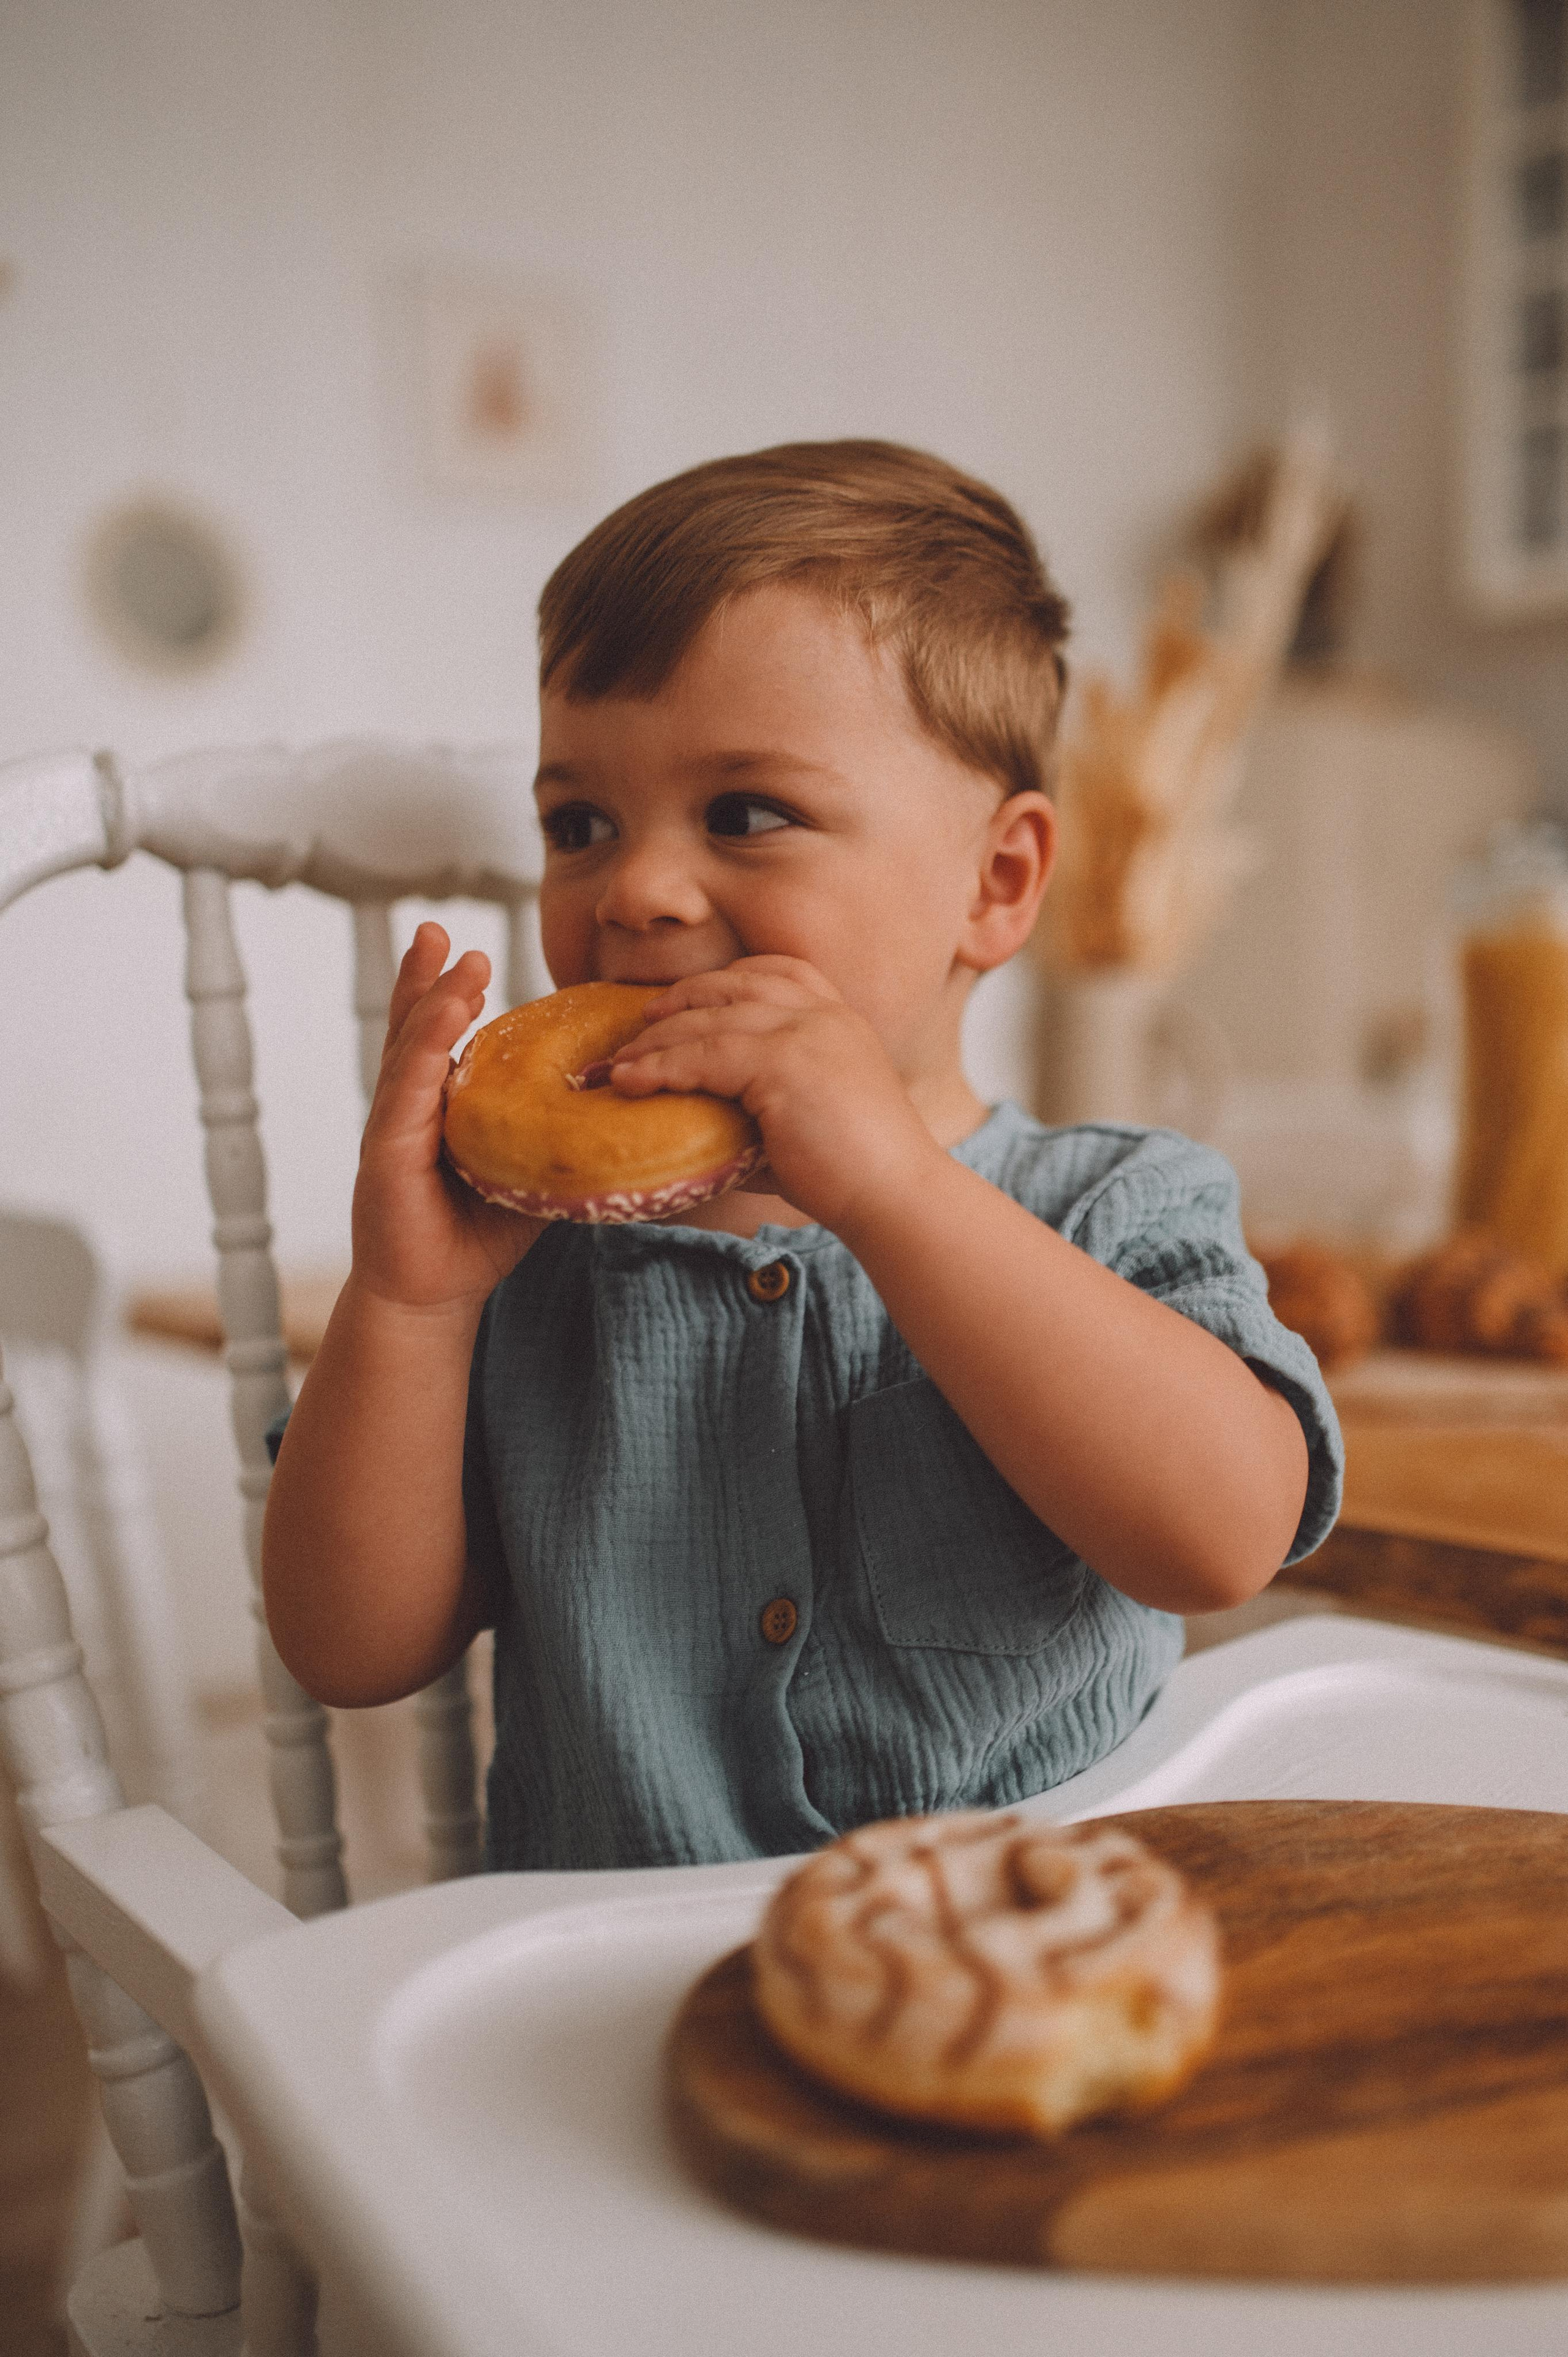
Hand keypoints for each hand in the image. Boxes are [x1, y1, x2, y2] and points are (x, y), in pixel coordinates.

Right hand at [351, 922, 542, 1313]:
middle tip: (437, 930)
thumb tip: (620, 1108)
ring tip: (457, 961)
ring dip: (433, 1001)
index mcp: (438, 1108)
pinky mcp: (386, 1154)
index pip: (441, 1039)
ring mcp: (393, 1128)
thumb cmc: (480, 1236)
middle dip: (425, 977)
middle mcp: (409, 1108)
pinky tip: (443, 1022)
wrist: (434, 1295)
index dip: (447, 995)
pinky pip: (405, 1093)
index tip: (467, 953)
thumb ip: (554, 1137)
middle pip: (414, 1028)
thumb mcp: (528, 1172)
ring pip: (410, 1050)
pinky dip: (425, 1052)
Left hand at [608, 956, 940, 1233]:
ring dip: (655, 1040)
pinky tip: (630, 1082)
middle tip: (638, 1029)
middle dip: (678, 1002)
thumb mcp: (806, 1117)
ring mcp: (806, 1032)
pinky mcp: (784, 1061)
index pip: (781, 971)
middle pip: (734, 985)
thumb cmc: (850, 1175)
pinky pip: (703, 1054)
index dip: (726, 980)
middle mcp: (824, 1014)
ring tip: (619, 1064)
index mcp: (839, 1019)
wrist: (893, 1197)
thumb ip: (761, 1104)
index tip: (685, 1000)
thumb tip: (697, 1123)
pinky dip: (659, 1067)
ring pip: (710, 1018)